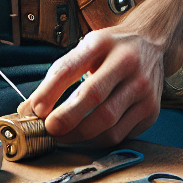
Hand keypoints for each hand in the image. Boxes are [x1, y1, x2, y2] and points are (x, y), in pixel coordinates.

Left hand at [27, 26, 165, 146]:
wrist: (151, 43)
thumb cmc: (112, 48)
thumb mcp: (86, 47)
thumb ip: (60, 73)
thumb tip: (31, 106)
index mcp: (102, 43)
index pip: (71, 67)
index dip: (50, 90)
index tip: (35, 108)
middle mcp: (127, 64)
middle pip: (94, 96)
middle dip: (67, 117)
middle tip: (48, 129)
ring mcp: (143, 89)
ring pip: (108, 122)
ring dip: (80, 134)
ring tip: (63, 136)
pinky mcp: (151, 111)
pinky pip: (121, 134)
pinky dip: (99, 140)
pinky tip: (86, 136)